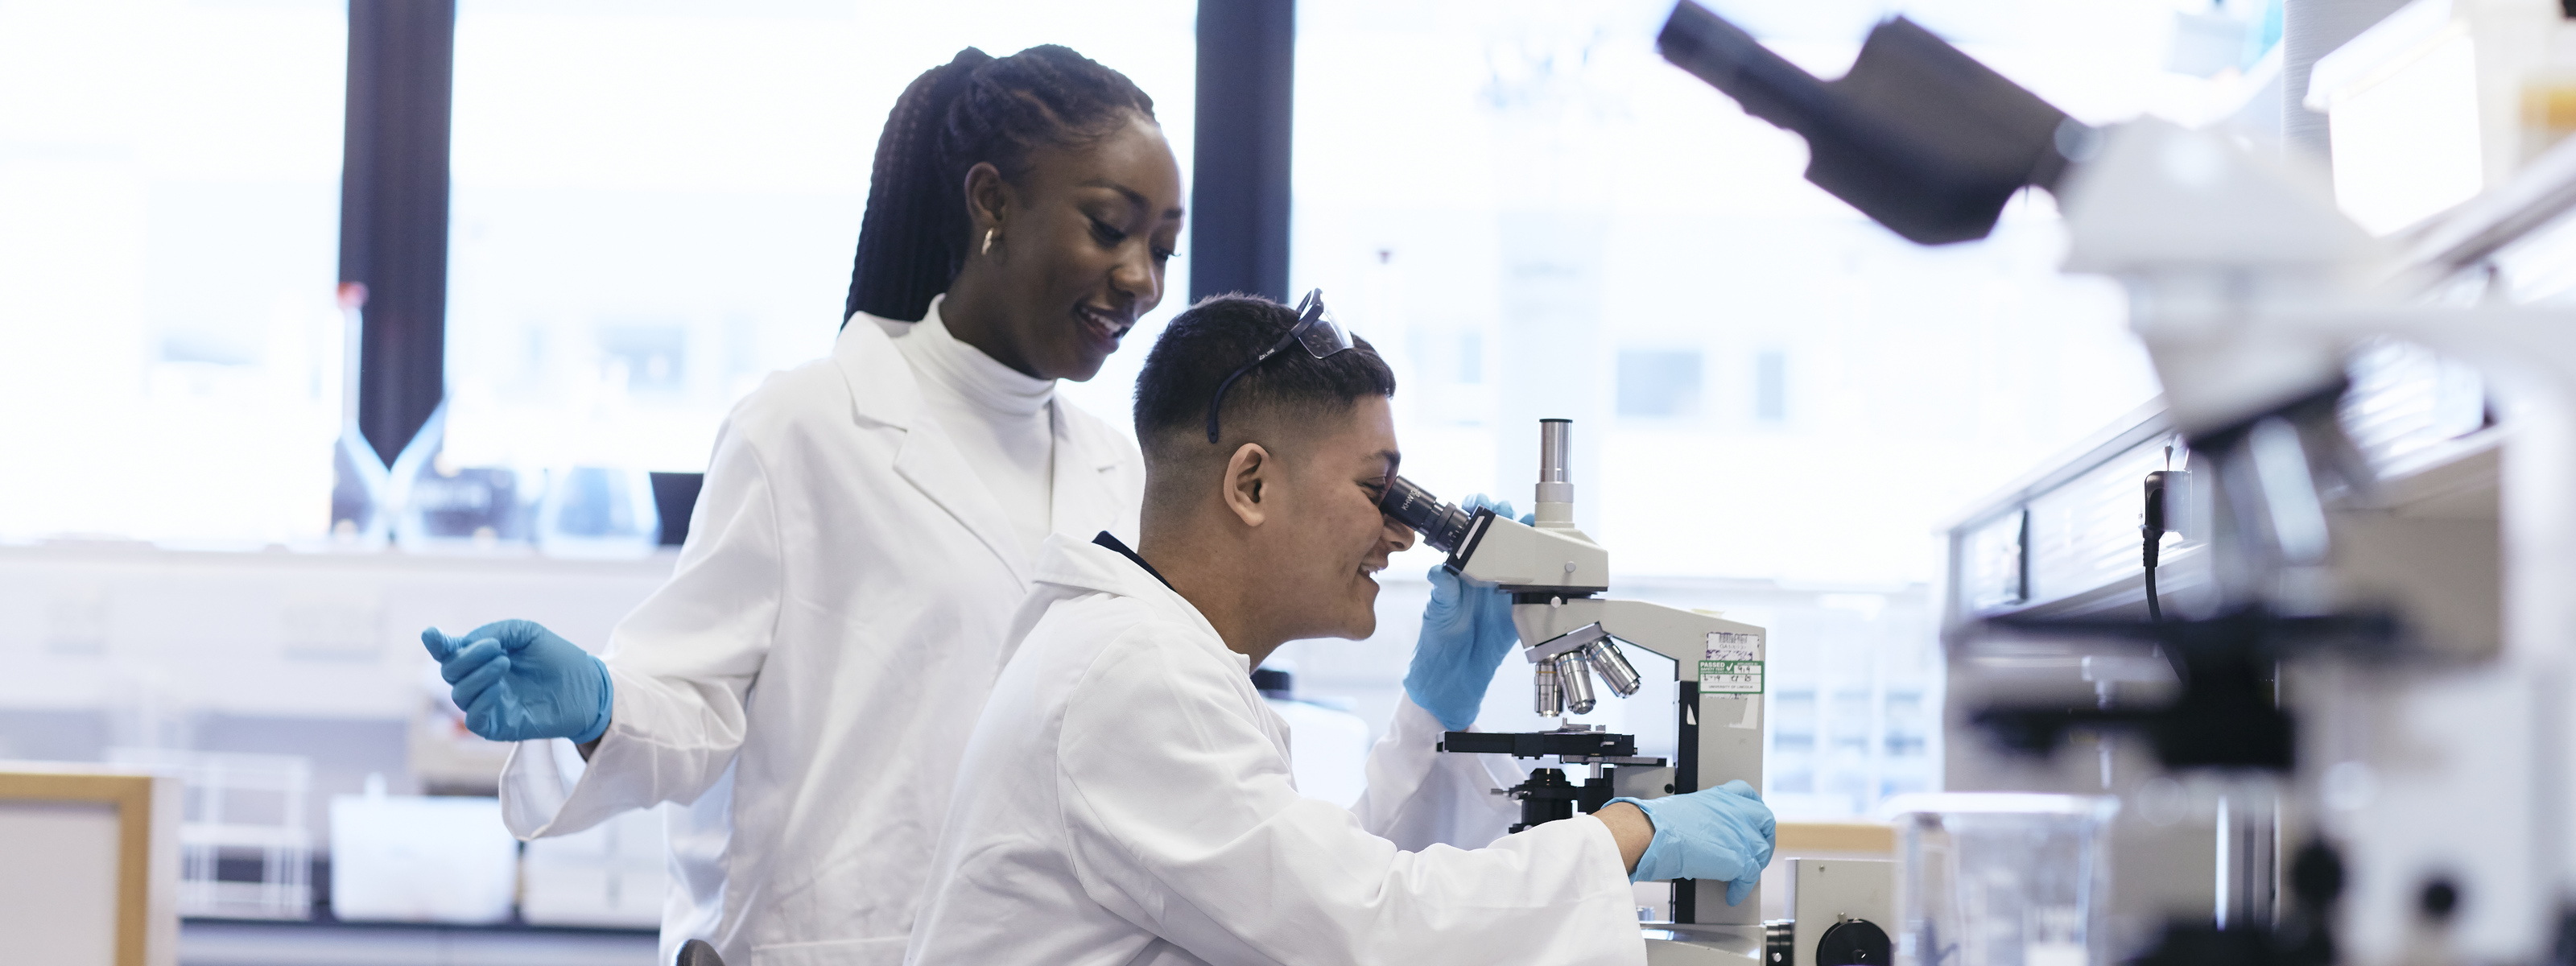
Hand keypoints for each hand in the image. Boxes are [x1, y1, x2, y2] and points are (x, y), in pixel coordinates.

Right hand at [421, 619, 612, 743]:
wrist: (588, 687)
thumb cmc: (558, 658)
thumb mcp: (527, 633)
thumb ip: (495, 632)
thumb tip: (465, 643)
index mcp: (482, 658)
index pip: (450, 653)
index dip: (437, 644)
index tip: (432, 634)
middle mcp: (480, 681)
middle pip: (449, 672)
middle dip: (466, 658)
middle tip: (497, 648)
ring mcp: (487, 705)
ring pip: (459, 694)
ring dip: (477, 675)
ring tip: (504, 662)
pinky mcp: (497, 726)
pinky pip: (473, 718)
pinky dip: (480, 700)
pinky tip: (497, 688)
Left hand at [1402, 495, 1525, 730]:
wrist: (1453, 681)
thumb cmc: (1438, 644)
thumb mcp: (1438, 615)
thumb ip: (1443, 593)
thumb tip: (1441, 571)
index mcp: (1461, 571)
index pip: (1469, 534)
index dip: (1477, 514)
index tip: (1482, 502)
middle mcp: (1484, 577)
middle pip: (1501, 540)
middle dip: (1509, 519)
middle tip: (1514, 514)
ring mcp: (1503, 592)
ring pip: (1521, 559)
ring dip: (1530, 542)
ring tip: (1536, 530)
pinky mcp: (1519, 611)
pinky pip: (1535, 590)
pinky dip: (1544, 577)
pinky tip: (1550, 564)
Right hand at [1611, 780, 1775, 904]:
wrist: (1655, 833)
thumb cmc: (1659, 823)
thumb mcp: (1686, 809)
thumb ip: (1703, 817)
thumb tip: (1699, 831)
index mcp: (1720, 797)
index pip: (1747, 795)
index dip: (1753, 809)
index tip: (1753, 818)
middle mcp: (1735, 811)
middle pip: (1765, 822)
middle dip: (1764, 837)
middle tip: (1755, 851)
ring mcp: (1740, 834)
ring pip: (1760, 851)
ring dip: (1754, 865)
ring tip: (1743, 876)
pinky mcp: (1739, 858)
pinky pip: (1750, 877)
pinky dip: (1742, 888)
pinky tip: (1733, 894)